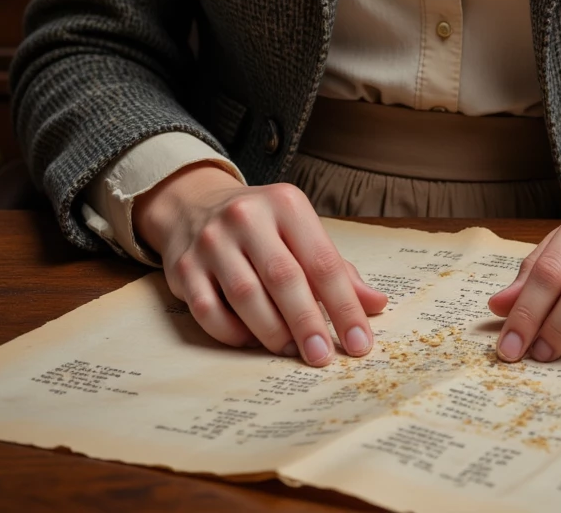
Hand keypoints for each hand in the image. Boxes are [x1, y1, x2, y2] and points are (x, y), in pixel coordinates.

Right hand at [133, 165, 388, 364]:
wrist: (196, 206)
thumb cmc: (263, 227)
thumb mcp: (301, 232)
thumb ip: (336, 269)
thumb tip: (376, 304)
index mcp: (286, 204)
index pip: (323, 261)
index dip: (344, 306)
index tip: (360, 343)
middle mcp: (247, 217)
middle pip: (284, 278)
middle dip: (307, 322)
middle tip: (322, 357)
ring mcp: (212, 241)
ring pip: (246, 296)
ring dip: (272, 332)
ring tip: (291, 350)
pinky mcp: (184, 267)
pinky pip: (209, 312)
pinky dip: (232, 334)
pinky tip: (250, 341)